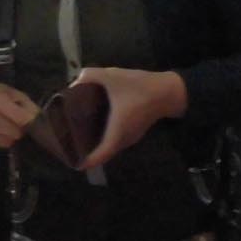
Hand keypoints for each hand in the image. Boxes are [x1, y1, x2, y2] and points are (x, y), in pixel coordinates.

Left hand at [69, 67, 186, 169]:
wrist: (168, 91)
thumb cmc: (140, 87)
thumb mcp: (112, 76)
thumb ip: (90, 76)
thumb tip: (75, 82)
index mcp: (117, 131)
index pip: (101, 154)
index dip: (88, 161)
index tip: (75, 164)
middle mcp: (124, 139)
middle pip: (104, 152)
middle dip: (88, 153)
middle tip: (71, 147)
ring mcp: (130, 137)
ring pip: (110, 146)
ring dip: (97, 145)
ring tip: (78, 136)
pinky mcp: (134, 131)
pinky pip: (115, 139)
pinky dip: (104, 137)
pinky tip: (94, 125)